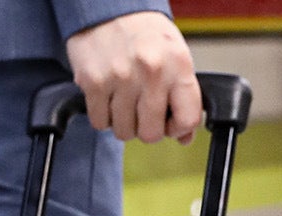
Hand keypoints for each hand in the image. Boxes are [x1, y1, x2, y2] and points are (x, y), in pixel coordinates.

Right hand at [65, 11, 201, 144]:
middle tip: (141, 110)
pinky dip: (103, 115)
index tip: (170, 122)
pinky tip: (108, 95)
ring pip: (124, 132)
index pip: (187, 120)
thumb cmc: (143, 33)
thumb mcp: (173, 56)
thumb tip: (184, 137)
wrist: (108, 6)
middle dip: (146, 128)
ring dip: (123, 122)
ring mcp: (121, 78)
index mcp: (178, 64)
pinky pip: (100, 122)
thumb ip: (182, 95)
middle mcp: (151, 71)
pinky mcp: (94, 83)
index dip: (177, 128)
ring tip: (123, 98)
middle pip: (151, 134)